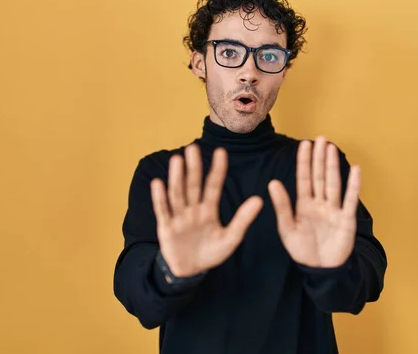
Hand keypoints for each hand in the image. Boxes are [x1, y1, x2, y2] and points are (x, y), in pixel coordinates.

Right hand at [150, 144, 263, 276]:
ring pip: (178, 194)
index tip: (221, 152)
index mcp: (209, 210)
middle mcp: (193, 209)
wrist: (191, 271)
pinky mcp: (166, 227)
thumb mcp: (231, 237)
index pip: (213, 186)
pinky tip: (158, 183)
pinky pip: (163, 211)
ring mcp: (179, 217)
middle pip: (193, 185)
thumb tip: (259, 199)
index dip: (217, 170)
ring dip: (177, 177)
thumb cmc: (211, 253)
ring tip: (177, 159)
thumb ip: (243, 219)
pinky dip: (160, 198)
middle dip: (194, 167)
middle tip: (193, 147)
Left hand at [268, 137, 360, 267]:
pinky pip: (350, 200)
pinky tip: (355, 169)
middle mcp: (319, 203)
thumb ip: (282, 206)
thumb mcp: (287, 228)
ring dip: (333, 166)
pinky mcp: (346, 220)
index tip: (304, 144)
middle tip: (321, 138)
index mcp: (304, 204)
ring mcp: (334, 210)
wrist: (320, 269)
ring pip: (333, 183)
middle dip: (319, 158)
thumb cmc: (302, 249)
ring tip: (332, 148)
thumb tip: (272, 182)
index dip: (304, 161)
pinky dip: (353, 185)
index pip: (304, 179)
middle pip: (319, 176)